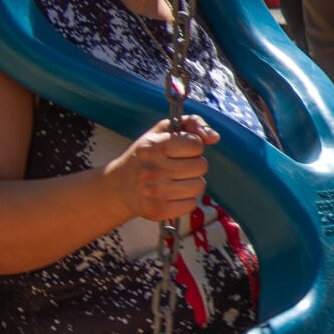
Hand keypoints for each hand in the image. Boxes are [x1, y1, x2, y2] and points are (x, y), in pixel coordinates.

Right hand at [102, 115, 221, 221]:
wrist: (119, 187)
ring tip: (175, 179)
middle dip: (194, 164)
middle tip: (178, 165)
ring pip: (199, 186)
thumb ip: (192, 123)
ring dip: (191, 182)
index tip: (181, 149)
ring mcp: (155, 192)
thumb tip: (215, 137)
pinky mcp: (158, 210)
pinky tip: (171, 193)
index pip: (196, 144)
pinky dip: (185, 199)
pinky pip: (191, 204)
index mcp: (154, 146)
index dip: (193, 146)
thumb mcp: (162, 131)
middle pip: (201, 166)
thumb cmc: (146, 155)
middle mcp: (153, 169)